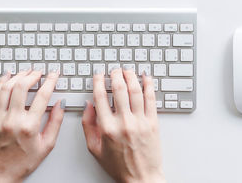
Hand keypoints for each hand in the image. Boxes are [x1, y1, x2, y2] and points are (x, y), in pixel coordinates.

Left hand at [0, 69, 63, 182]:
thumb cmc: (23, 162)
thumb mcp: (47, 145)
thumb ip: (56, 122)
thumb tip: (61, 104)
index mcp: (29, 126)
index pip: (42, 96)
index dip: (50, 81)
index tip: (54, 75)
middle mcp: (12, 120)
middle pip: (22, 87)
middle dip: (33, 75)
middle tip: (39, 71)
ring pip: (7, 88)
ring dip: (18, 76)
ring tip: (26, 72)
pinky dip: (2, 83)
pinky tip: (8, 77)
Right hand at [82, 68, 165, 182]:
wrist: (141, 178)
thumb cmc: (118, 165)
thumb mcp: (94, 148)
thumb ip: (88, 125)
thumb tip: (88, 105)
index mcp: (107, 128)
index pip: (100, 97)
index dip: (98, 82)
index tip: (98, 75)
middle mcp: (124, 122)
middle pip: (119, 89)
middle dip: (115, 74)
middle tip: (114, 70)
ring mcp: (140, 122)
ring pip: (136, 90)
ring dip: (131, 76)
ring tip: (127, 70)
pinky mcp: (153, 123)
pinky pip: (151, 99)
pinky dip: (149, 85)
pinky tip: (146, 77)